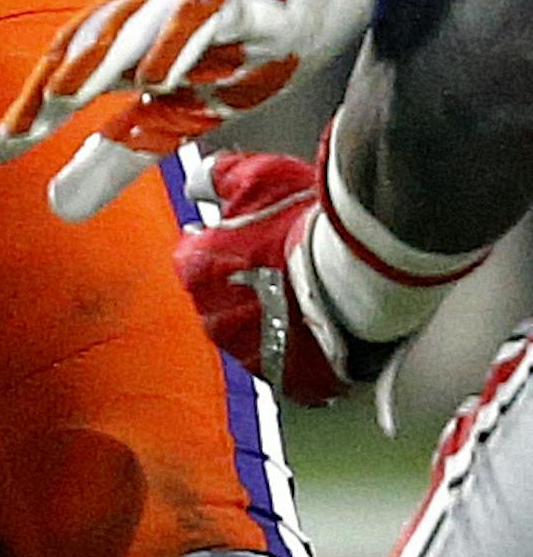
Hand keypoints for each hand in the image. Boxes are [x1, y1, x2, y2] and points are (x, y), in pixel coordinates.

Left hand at [0, 0, 375, 218]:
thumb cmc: (246, 43)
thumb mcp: (181, 112)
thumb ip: (121, 152)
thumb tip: (60, 206)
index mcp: (126, 34)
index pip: (67, 70)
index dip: (31, 110)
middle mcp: (143, 6)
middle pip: (86, 44)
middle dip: (49, 90)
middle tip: (18, 132)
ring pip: (131, 22)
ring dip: (96, 59)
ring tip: (63, 98)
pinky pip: (198, 14)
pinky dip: (174, 44)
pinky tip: (156, 79)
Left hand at [174, 151, 352, 405]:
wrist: (363, 269)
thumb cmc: (306, 224)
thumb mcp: (256, 178)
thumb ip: (213, 177)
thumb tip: (195, 185)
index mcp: (197, 272)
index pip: (193, 259)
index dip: (221, 246)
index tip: (245, 239)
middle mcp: (215, 319)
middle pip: (221, 300)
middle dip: (245, 284)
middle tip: (281, 266)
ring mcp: (252, 354)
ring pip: (252, 335)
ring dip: (271, 319)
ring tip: (305, 297)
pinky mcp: (290, 379)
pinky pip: (287, 367)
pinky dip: (300, 352)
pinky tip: (320, 331)